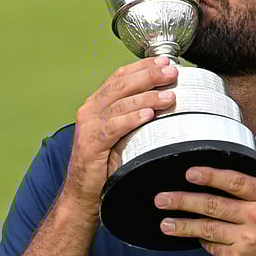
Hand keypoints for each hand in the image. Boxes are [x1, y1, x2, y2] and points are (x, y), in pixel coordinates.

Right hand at [61, 56, 178, 216]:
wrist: (83, 194)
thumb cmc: (105, 164)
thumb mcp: (121, 135)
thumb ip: (134, 117)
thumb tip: (166, 101)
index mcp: (97, 104)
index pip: (120, 76)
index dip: (143, 67)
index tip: (165, 61)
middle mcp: (90, 110)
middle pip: (121, 85)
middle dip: (149, 76)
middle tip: (171, 72)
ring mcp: (88, 126)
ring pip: (120, 104)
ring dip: (147, 97)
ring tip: (169, 95)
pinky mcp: (90, 144)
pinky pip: (114, 127)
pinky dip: (132, 119)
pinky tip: (149, 115)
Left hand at [154, 137, 255, 255]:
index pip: (236, 182)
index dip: (211, 176)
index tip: (189, 173)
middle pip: (214, 205)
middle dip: (183, 201)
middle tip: (161, 198)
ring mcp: (247, 241)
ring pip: (207, 229)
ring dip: (182, 225)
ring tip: (165, 222)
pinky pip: (212, 247)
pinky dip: (200, 240)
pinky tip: (187, 236)